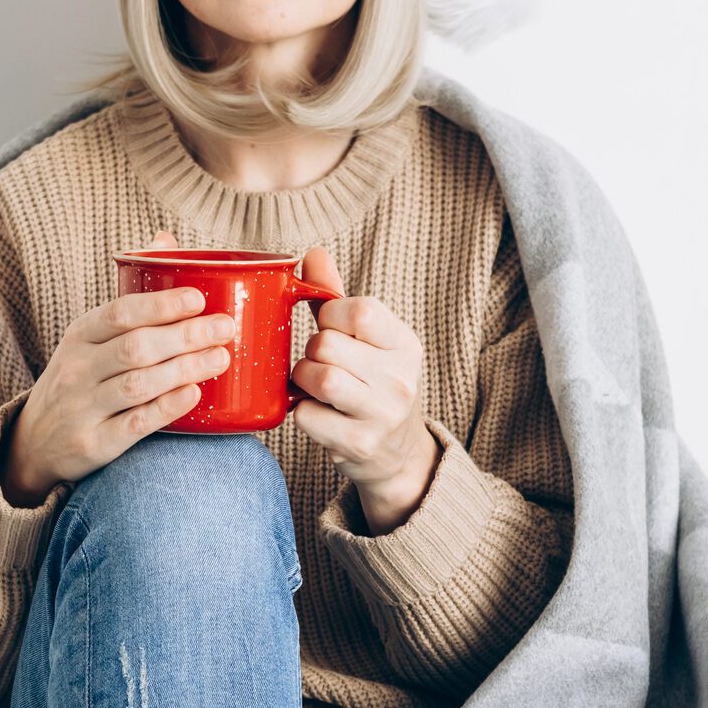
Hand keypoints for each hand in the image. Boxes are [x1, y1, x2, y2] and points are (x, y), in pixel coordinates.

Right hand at [0, 231, 233, 504]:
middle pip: (136, 347)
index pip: (120, 313)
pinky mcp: (95, 444)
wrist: (36, 442)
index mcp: (79, 336)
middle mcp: (77, 369)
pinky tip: (194, 394)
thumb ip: (129, 298)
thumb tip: (165, 241)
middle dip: (185, 336)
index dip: (161, 305)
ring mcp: (84, 408)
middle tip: (224, 329)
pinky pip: (135, 424)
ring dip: (184, 369)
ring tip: (220, 359)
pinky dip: (167, 408)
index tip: (199, 299)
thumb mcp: (88, 338)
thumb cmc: (78, 381)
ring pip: (138, 384)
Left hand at [289, 246, 440, 535]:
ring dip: (302, 380)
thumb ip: (337, 298)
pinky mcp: (358, 444)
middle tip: (320, 364)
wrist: (396, 456)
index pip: (359, 310)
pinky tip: (316, 413)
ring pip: (317, 377)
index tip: (332, 329)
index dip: (331, 315)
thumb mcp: (368, 342)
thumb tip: (312, 252)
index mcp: (406, 345)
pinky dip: (301, 412)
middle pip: (327, 344)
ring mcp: (381, 415)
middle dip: (311, 352)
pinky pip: (306, 415)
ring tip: (313, 387)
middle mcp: (400, 379)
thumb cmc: (374, 387)